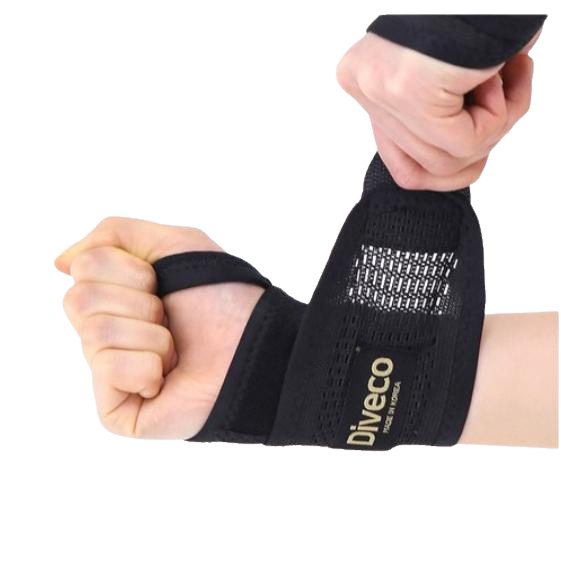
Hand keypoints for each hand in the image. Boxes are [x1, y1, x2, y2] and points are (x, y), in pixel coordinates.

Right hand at [54, 216, 263, 439]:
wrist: (253, 346)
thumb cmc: (221, 298)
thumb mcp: (172, 244)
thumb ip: (113, 234)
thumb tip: (60, 262)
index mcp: (116, 296)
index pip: (83, 268)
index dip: (130, 269)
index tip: (162, 282)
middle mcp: (107, 333)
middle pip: (78, 300)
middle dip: (138, 301)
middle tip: (170, 318)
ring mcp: (109, 373)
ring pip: (94, 333)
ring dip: (150, 334)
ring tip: (175, 350)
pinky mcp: (115, 410)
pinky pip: (109, 371)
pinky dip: (147, 366)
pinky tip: (166, 377)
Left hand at [335, 31, 539, 190]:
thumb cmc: (477, 18)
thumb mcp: (445, 81)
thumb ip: (434, 124)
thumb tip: (453, 168)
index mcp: (364, 82)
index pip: (400, 165)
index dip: (452, 162)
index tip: (480, 125)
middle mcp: (363, 85)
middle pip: (426, 167)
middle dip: (480, 142)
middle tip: (505, 92)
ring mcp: (381, 87)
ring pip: (449, 160)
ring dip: (498, 124)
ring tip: (509, 76)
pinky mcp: (409, 87)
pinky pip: (466, 141)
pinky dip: (503, 114)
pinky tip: (509, 71)